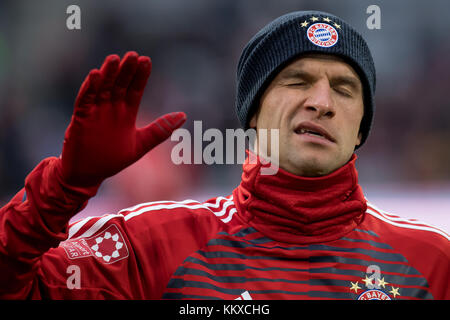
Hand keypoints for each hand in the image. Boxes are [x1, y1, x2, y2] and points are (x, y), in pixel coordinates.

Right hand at [58, 51, 185, 186]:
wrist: (87, 175)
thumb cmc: (113, 160)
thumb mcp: (141, 144)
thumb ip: (161, 129)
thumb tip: (184, 115)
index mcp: (126, 113)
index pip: (135, 89)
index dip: (140, 76)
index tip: (146, 60)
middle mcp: (111, 108)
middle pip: (119, 85)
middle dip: (126, 71)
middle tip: (133, 55)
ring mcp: (95, 112)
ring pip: (102, 88)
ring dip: (108, 74)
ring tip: (114, 59)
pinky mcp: (80, 118)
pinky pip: (84, 100)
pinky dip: (89, 88)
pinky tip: (94, 75)